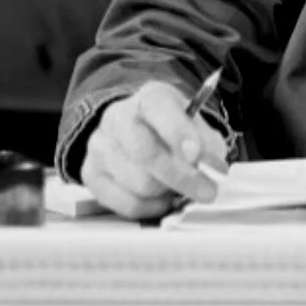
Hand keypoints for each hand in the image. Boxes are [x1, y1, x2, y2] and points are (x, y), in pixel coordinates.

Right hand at [81, 80, 229, 219]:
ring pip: (139, 184)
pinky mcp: (91, 174)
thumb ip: (207, 143)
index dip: (178, 132)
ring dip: (167, 191)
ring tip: (177, 185)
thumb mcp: (195, 125)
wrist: (135, 131)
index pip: (158, 108)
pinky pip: (127, 204)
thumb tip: (214, 169)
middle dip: (181, 177)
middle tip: (207, 191)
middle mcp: (118, 117)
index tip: (196, 155)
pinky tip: (160, 197)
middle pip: (146, 153)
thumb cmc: (170, 130)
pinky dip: (152, 207)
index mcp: (149, 98)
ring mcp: (100, 146)